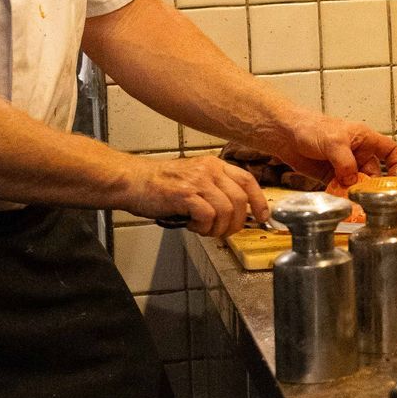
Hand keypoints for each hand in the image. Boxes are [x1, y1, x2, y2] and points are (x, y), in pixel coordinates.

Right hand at [125, 156, 268, 238]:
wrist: (133, 181)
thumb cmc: (161, 183)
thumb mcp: (194, 177)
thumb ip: (215, 189)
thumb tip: (236, 212)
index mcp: (215, 164)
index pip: (248, 180)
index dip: (260, 200)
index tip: (263, 216)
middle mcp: (210, 170)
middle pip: (240, 199)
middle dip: (238, 222)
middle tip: (226, 232)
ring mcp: (198, 181)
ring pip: (227, 210)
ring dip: (219, 228)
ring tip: (205, 230)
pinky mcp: (185, 194)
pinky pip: (208, 216)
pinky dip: (203, 227)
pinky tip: (192, 225)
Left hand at [266, 111, 396, 186]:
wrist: (285, 134)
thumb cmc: (311, 127)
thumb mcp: (334, 142)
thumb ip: (345, 162)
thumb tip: (352, 180)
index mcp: (364, 139)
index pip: (390, 150)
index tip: (396, 180)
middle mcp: (357, 153)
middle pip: (374, 172)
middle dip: (373, 185)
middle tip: (370, 196)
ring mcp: (344, 165)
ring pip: (357, 183)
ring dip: (356, 192)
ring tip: (353, 199)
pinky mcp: (331, 176)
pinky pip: (342, 189)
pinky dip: (342, 195)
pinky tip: (339, 199)